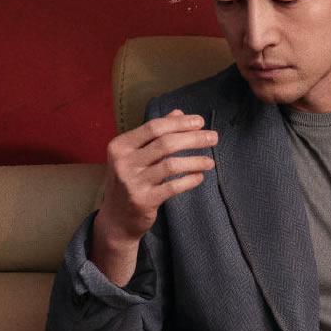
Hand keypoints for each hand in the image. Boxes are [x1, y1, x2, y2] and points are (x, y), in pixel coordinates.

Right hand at [97, 108, 218, 247]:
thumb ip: (155, 134)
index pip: (154, 127)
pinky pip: (172, 187)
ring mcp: (133, 182)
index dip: (179, 123)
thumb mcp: (135, 155)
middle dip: (193, 138)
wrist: (116, 218)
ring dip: (195, 161)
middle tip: (213, 137)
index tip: (200, 122)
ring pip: (171, 165)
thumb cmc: (129, 180)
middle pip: (165, 143)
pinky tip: (200, 176)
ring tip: (210, 161)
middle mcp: (124, 162)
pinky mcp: (144, 200)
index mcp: (120, 146)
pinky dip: (189, 180)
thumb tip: (178, 113)